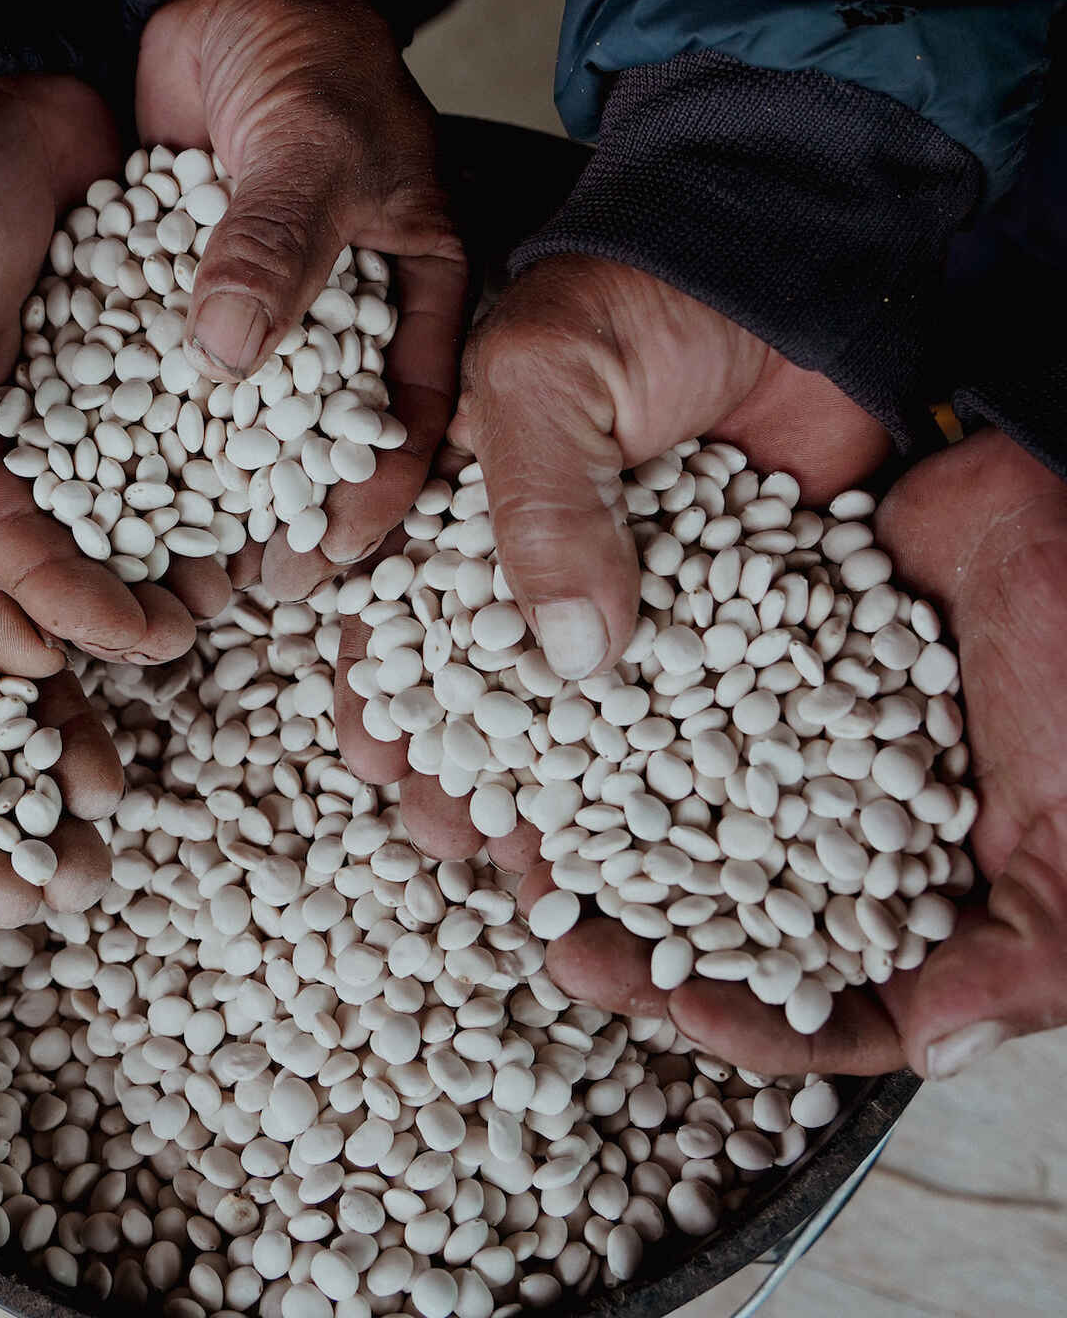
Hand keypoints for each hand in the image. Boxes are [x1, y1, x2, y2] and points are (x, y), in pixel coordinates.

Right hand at [0, 76, 228, 656]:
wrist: (19, 94)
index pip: (5, 545)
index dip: (62, 602)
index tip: (131, 640)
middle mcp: (21, 432)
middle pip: (73, 544)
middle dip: (127, 598)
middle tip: (193, 631)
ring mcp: (87, 401)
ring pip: (134, 498)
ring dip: (180, 545)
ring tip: (239, 583)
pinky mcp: (144, 360)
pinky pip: (182, 428)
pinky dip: (217, 463)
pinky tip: (269, 490)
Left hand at [137, 0, 467, 599]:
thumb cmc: (311, 56)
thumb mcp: (315, 146)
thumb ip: (277, 245)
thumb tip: (224, 356)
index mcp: (417, 293)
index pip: (411, 416)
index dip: (379, 494)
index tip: (332, 555)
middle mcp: (343, 319)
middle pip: (325, 440)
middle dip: (291, 514)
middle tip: (249, 585)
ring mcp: (264, 313)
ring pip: (247, 418)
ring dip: (216, 482)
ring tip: (173, 550)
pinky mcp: (192, 298)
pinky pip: (174, 369)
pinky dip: (150, 416)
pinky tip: (111, 470)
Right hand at [339, 254, 888, 860]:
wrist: (795, 264)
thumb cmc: (644, 295)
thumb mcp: (546, 377)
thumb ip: (537, 506)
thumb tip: (574, 661)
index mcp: (466, 496)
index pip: (402, 610)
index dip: (383, 689)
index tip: (374, 763)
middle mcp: (542, 554)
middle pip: (487, 684)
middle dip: (464, 766)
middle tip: (451, 842)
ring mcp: (634, 587)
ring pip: (585, 715)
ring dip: (561, 793)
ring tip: (541, 868)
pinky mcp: (724, 607)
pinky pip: (695, 704)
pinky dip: (677, 772)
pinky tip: (661, 840)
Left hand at [598, 428, 1066, 1078]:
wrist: (1041, 496)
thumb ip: (1024, 952)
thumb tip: (929, 1048)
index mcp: (920, 896)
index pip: (837, 999)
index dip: (765, 1026)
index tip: (686, 1019)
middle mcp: (835, 832)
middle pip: (729, 922)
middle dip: (646, 946)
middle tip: (563, 949)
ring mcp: (782, 750)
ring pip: (678, 819)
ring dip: (606, 844)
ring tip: (529, 854)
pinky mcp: (743, 669)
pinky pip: (664, 711)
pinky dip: (609, 733)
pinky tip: (546, 742)